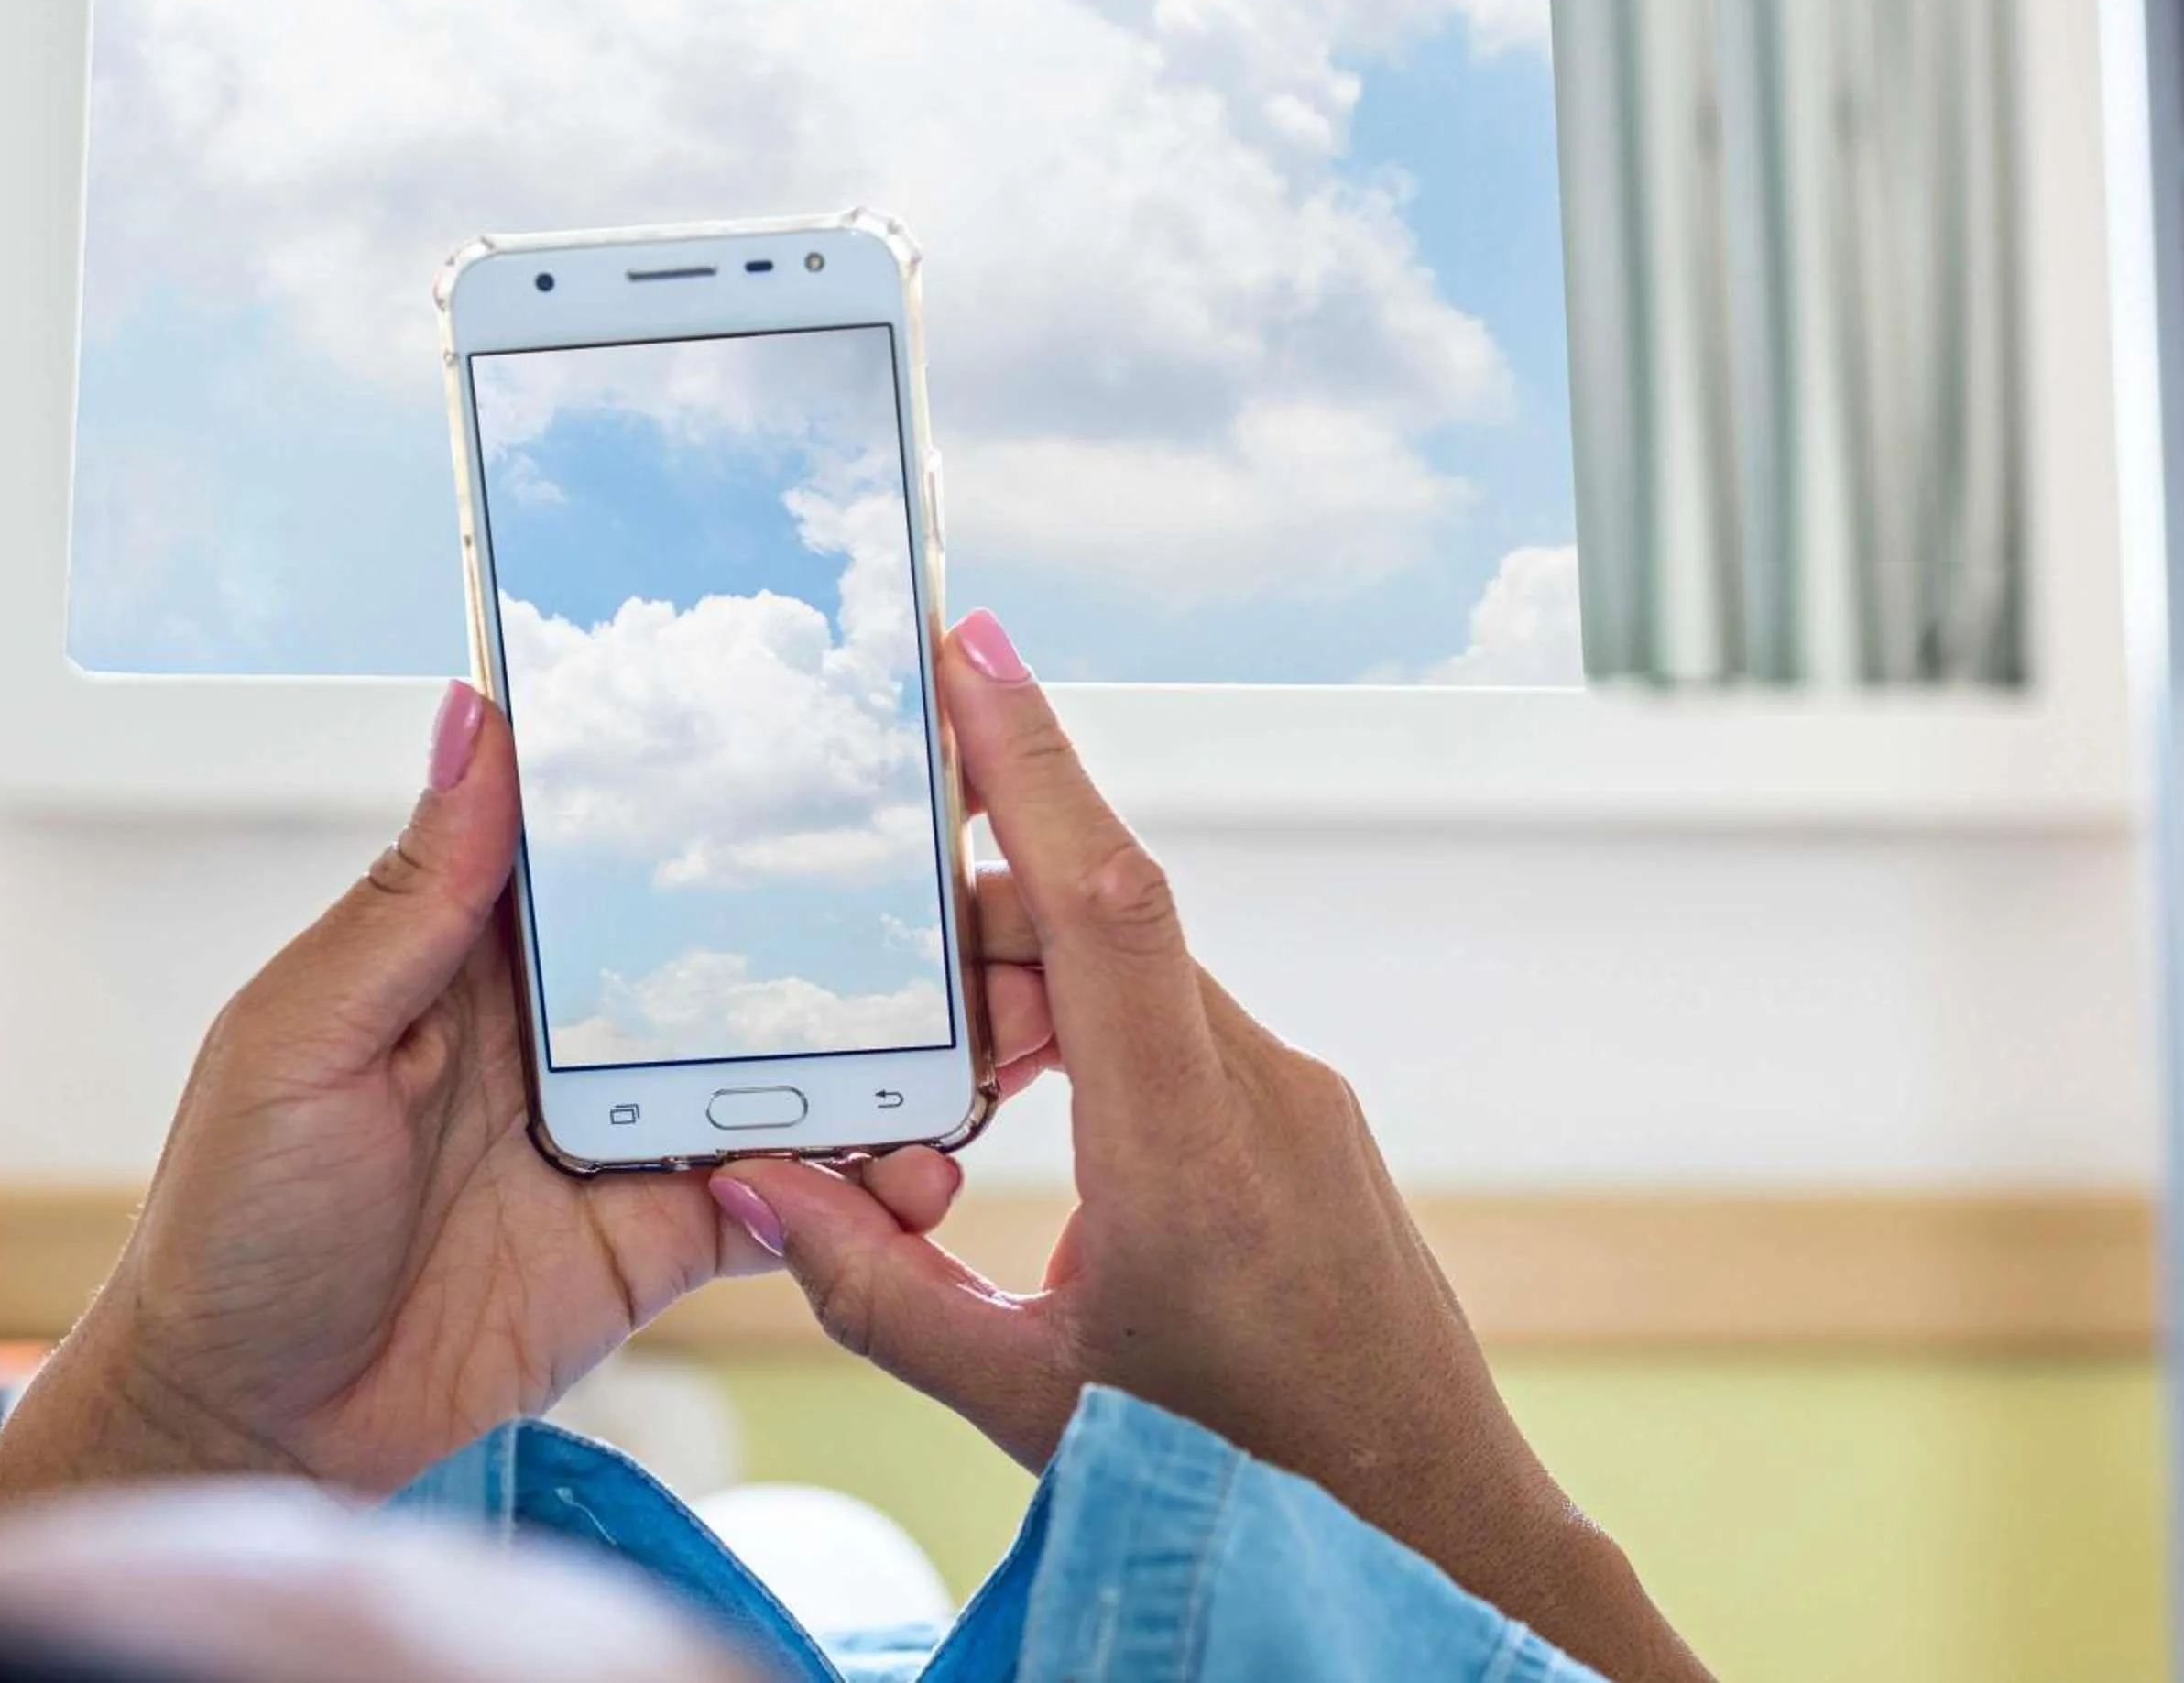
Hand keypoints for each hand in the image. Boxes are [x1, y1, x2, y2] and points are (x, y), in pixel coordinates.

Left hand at [0, 683, 960, 1515]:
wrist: (248, 1429)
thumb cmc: (231, 1219)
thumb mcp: (305, 1037)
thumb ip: (416, 895)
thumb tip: (476, 712)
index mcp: (488, 949)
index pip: (627, 838)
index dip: (726, 784)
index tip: (847, 724)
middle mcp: (579, 1026)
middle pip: (742, 948)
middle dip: (862, 919)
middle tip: (980, 890)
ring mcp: (631, 1129)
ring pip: (791, 1066)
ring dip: (890, 1051)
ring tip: (999, 1030)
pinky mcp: (662, 1236)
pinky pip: (785, 1196)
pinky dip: (859, 1186)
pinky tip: (919, 1172)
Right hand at [716, 615, 1711, 1682]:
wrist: (1426, 1536)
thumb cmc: (1231, 1483)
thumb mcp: (1026, 1401)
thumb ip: (875, 1291)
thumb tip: (757, 1191)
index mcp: (1186, 1148)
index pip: (1108, 898)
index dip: (1035, 760)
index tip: (972, 647)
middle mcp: (1258, 1089)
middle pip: (1098, 925)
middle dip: (971, 922)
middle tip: (868, 980)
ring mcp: (1299, 1097)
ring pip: (1136, 976)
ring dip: (1027, 993)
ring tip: (947, 1092)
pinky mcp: (1310, 1121)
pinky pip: (1180, 1025)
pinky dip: (1089, 1035)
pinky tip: (1034, 1119)